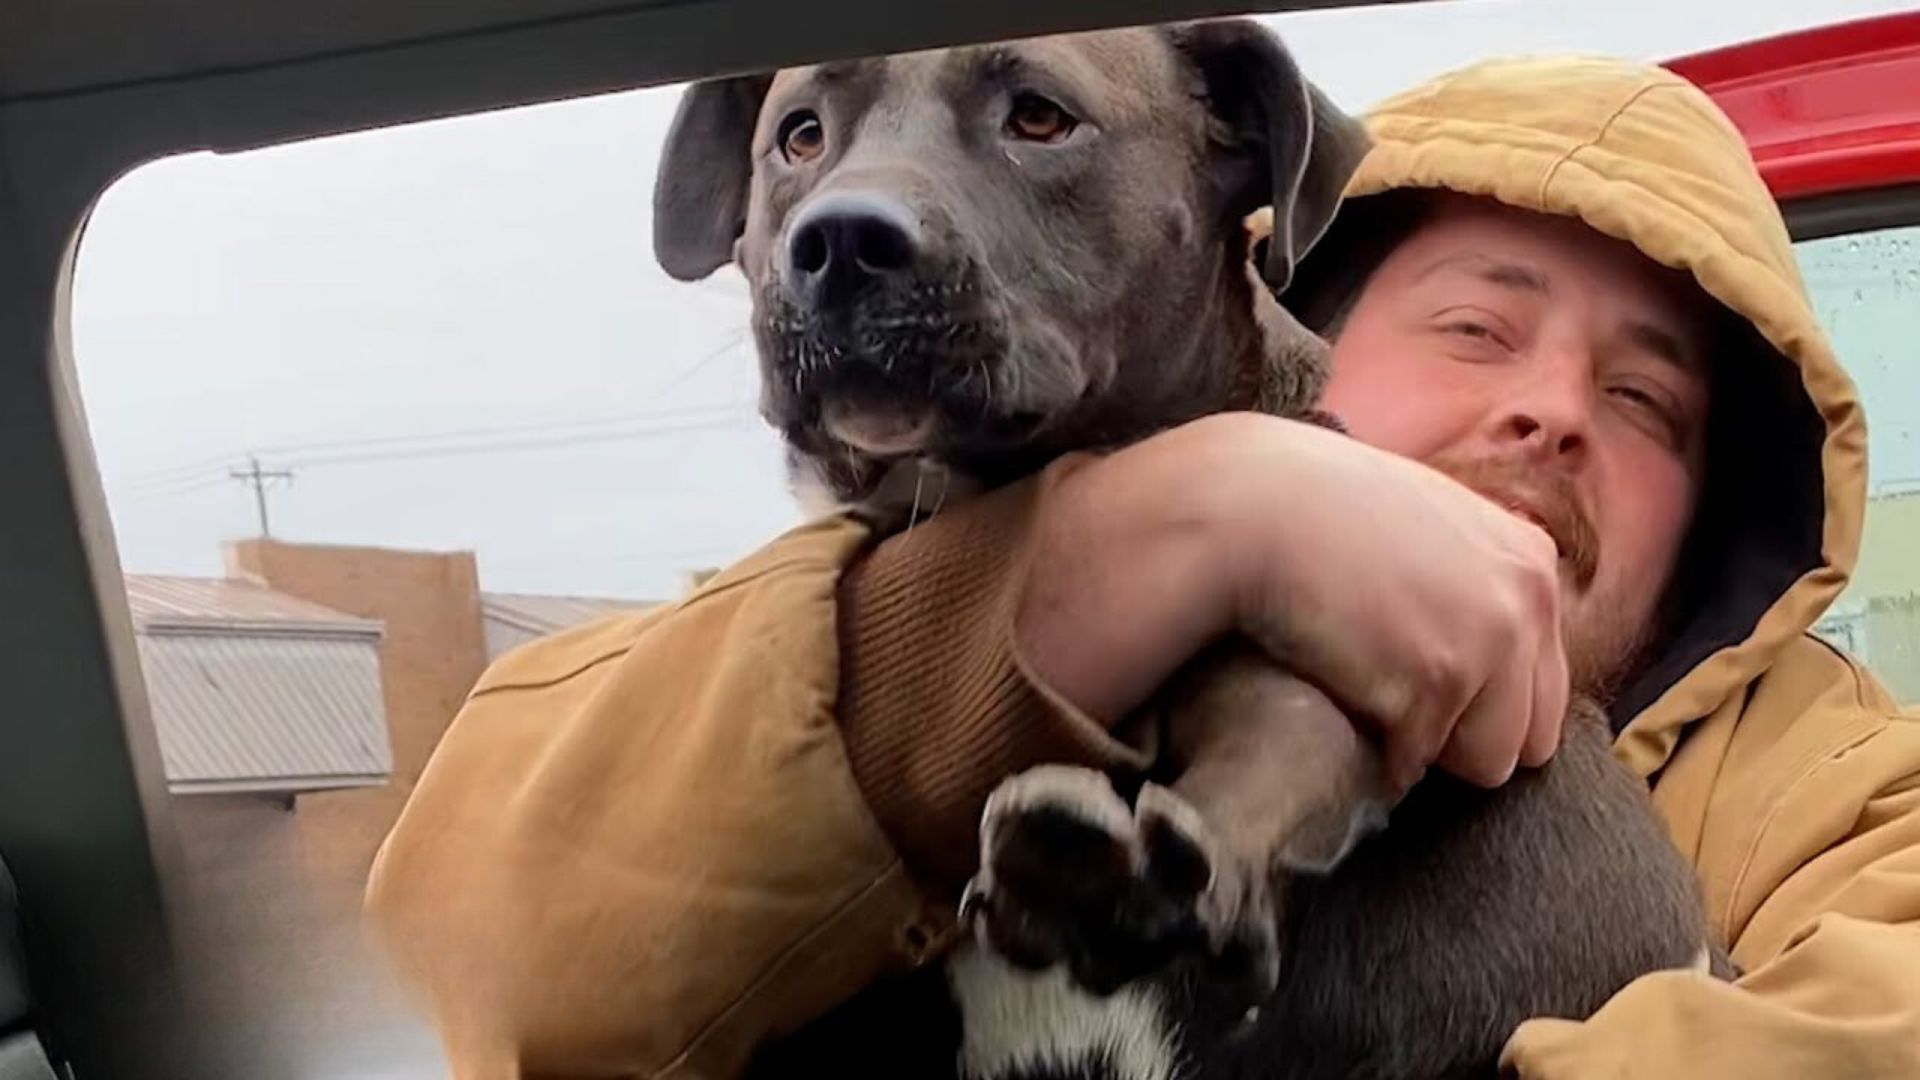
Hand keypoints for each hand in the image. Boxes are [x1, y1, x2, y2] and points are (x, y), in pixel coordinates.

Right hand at [1014, 412, 1568, 790]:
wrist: (1250, 505)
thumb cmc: (1315, 508)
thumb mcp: (1424, 520)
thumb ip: (1470, 574)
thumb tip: (1473, 639)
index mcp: (1531, 561)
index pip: (1545, 685)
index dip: (1483, 701)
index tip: (1422, 683)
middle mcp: (1528, 599)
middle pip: (1530, 735)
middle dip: (1467, 734)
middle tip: (1393, 700)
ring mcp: (1490, 642)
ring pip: (1486, 763)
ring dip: (1426, 748)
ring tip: (1365, 696)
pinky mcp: (1438, 683)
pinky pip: (1417, 764)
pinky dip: (1375, 752)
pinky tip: (1337, 697)